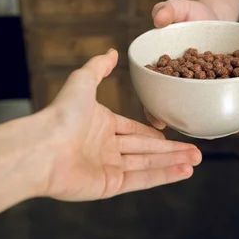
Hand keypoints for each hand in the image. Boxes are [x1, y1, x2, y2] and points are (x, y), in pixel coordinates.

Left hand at [39, 49, 201, 200]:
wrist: (42, 148)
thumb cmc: (60, 115)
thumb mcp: (82, 81)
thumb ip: (99, 67)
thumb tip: (112, 52)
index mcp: (99, 125)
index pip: (133, 130)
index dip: (152, 133)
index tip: (169, 134)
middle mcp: (104, 147)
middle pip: (145, 149)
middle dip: (171, 150)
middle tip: (195, 150)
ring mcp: (107, 168)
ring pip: (147, 164)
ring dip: (173, 162)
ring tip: (196, 160)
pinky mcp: (109, 185)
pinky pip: (142, 179)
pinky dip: (164, 176)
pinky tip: (184, 172)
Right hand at [146, 0, 219, 129]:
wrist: (215, 17)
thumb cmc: (191, 13)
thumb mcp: (179, 8)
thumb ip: (167, 10)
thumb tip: (158, 18)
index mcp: (164, 72)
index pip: (153, 94)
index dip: (152, 109)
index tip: (158, 120)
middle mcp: (181, 85)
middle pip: (178, 107)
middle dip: (181, 121)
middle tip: (190, 133)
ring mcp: (202, 87)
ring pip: (202, 107)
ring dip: (207, 120)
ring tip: (218, 131)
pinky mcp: (220, 85)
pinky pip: (223, 98)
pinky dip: (228, 107)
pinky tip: (237, 121)